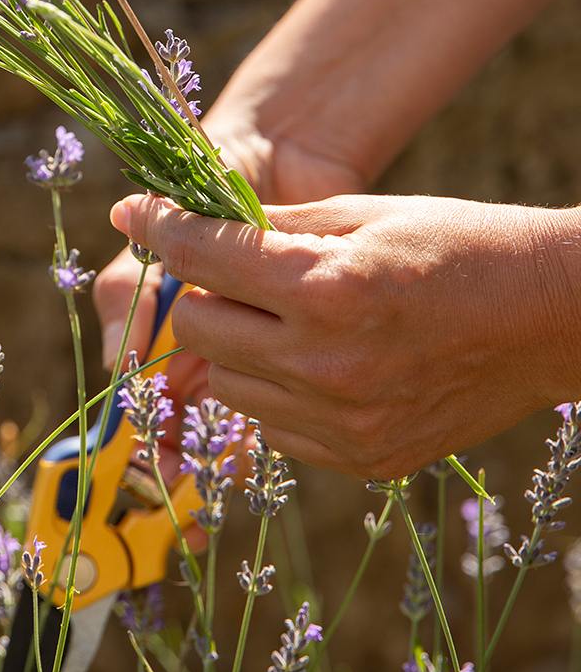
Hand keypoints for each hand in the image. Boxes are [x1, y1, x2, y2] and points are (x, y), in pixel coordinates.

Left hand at [109, 190, 580, 479]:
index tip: (133, 211)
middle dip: (203, 291)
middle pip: (196, 329)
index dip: (159, 227)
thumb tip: (179, 216)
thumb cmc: (458, 245)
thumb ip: (267, 223)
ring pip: (224, 385)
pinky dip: (276, 390)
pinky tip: (322, 359)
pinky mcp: (360, 460)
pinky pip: (272, 427)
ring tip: (291, 317)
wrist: (553, 318)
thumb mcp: (362, 213)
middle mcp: (326, 364)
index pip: (201, 258)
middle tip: (234, 268)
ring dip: (237, 346)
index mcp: (327, 289)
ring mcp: (343, 423)